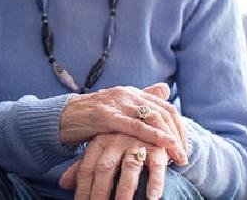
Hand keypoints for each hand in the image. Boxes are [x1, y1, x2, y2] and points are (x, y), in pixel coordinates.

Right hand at [59, 83, 187, 164]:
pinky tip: (165, 145)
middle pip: (163, 111)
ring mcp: (117, 103)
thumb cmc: (89, 118)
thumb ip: (140, 100)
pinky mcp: (106, 116)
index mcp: (131, 93)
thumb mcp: (117, 109)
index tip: (185, 146)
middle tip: (185, 156)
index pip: (164, 106)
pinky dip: (154, 135)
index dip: (179, 126)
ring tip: (179, 157)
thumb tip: (164, 88)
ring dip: (171, 138)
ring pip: (153, 117)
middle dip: (179, 135)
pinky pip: (135, 125)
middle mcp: (127, 94)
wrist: (61, 118)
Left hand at [59, 133, 169, 199]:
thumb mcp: (102, 151)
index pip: (86, 167)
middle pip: (105, 168)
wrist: (150, 122)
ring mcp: (137, 142)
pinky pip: (156, 166)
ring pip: (129, 168)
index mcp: (100, 141)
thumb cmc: (122, 143)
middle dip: (100, 192)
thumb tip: (63, 183)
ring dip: (125, 191)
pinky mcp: (158, 146)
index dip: (82, 188)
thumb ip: (84, 166)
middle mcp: (116, 140)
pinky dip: (155, 182)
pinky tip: (152, 198)